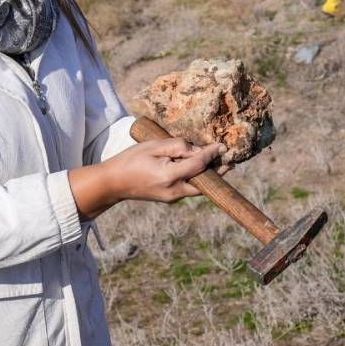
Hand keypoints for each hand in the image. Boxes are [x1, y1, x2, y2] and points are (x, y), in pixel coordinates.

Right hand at [109, 138, 228, 202]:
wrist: (113, 183)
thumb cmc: (131, 160)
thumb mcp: (153, 146)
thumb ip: (177, 146)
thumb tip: (197, 149)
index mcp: (169, 177)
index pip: (198, 165)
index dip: (212, 154)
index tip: (223, 146)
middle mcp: (174, 191)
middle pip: (204, 183)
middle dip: (218, 172)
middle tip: (231, 160)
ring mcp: (172, 198)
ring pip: (198, 188)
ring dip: (209, 176)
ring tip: (220, 163)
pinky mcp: (170, 198)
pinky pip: (189, 188)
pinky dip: (197, 179)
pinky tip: (201, 168)